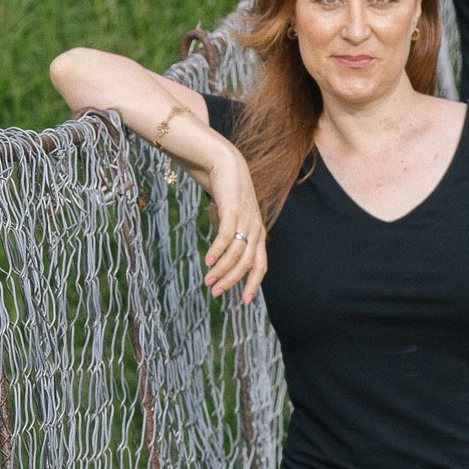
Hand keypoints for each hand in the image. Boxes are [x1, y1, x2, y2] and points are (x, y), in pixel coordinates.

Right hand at [200, 146, 268, 304]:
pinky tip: (208, 261)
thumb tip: (221, 260)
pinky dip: (217, 251)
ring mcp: (246, 220)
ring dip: (222, 269)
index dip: (254, 284)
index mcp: (258, 235)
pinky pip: (226, 237)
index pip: (260, 266)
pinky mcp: (233, 211)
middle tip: (216, 293)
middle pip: (247, 264)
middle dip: (232, 281)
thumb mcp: (233, 221)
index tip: (245, 302)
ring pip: (237, 253)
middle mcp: (256, 230)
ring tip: (208, 280)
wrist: (227, 166)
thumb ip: (231, 239)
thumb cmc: (228, 197)